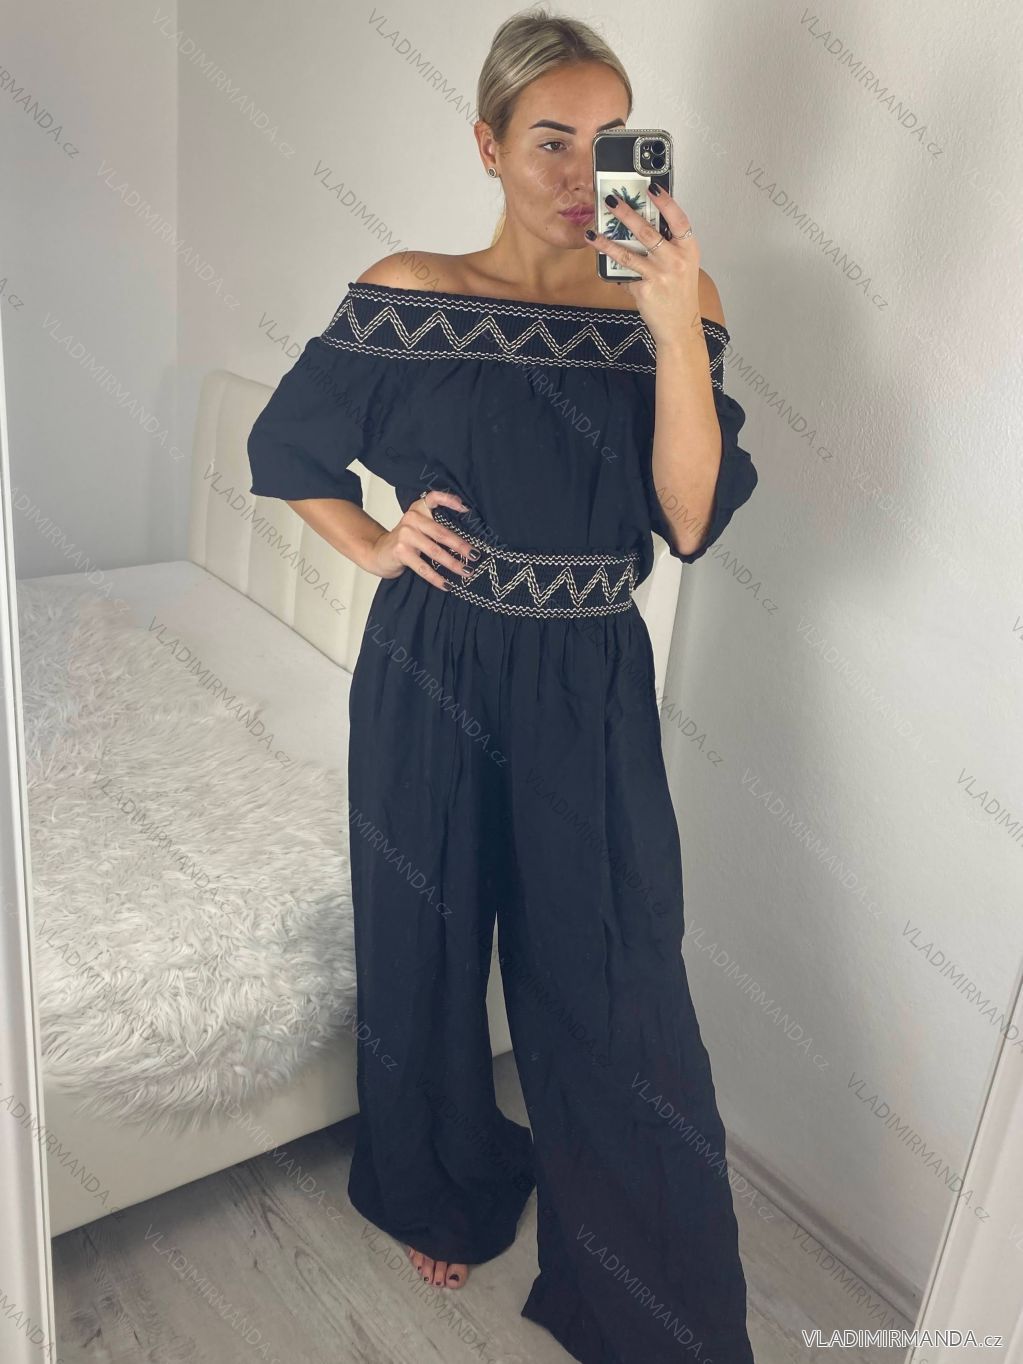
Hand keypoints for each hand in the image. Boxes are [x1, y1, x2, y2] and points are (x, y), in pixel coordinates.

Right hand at [366, 489, 475, 588]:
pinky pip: (423, 567)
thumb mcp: (418, 527)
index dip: (450, 501)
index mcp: (418, 509)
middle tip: (475, 555)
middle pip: (442, 532)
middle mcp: (412, 519)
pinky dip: (436, 578)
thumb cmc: (404, 541)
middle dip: (461, 546)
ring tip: (466, 572)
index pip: (434, 498)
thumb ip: (435, 524)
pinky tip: (447, 585)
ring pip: (435, 551)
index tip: (466, 509)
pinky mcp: (401, 551)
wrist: (378, 552)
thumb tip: (466, 540)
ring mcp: (405, 535)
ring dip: (453, 564)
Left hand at [585, 186, 702, 347]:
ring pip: (628, 253)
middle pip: (648, 232)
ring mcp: (659, 275)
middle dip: (626, 214)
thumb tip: (641, 222)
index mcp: (688, 249)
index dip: (666, 202)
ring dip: (608, 241)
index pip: (678, 219)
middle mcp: (676, 260)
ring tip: (593, 232)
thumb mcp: (683, 264)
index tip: (652, 187)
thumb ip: (668, 245)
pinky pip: (624, 274)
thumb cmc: (680, 293)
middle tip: (611, 201)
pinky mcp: (644, 290)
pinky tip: (602, 258)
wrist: (680, 326)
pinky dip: (613, 268)